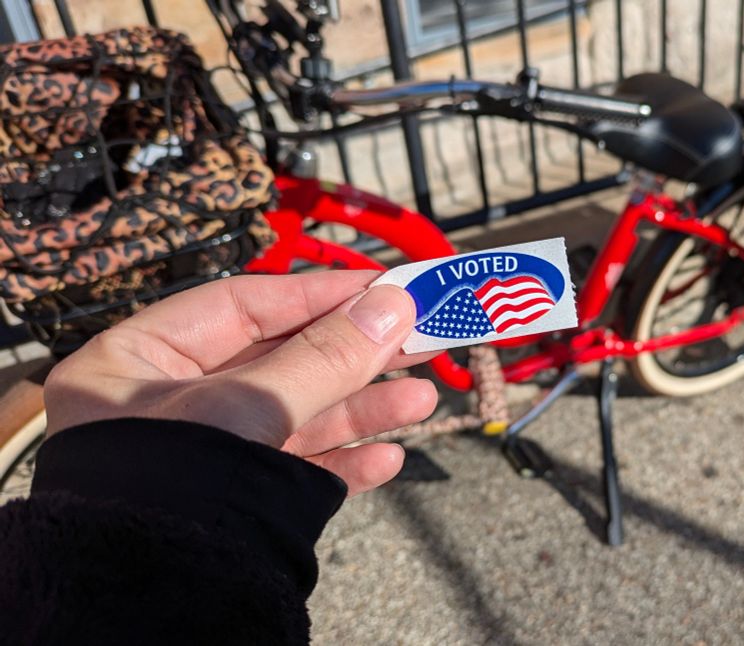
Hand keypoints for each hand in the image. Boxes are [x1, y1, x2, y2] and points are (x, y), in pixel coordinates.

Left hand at [43, 271, 437, 496]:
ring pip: (295, 418)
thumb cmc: (166, 490)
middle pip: (279, 361)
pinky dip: (341, 465)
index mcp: (137, 362)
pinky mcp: (229, 504)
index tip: (382, 287)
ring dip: (361, 411)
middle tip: (419, 338)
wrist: (147, 603)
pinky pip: (292, 472)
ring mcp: (202, 456)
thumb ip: (324, 356)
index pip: (242, 305)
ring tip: (421, 400)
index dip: (317, 293)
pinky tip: (388, 458)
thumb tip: (391, 306)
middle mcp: (168, 404)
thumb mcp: (250, 406)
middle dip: (354, 355)